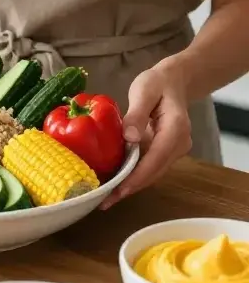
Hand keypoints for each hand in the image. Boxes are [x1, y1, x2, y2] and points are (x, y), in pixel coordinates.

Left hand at [100, 58, 191, 209]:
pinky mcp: (166, 151)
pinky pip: (150, 166)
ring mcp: (175, 149)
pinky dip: (134, 175)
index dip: (138, 177)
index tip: (119, 190)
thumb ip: (136, 113)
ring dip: (131, 185)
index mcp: (176, 128)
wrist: (173, 81)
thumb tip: (129, 138)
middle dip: (131, 187)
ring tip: (106, 197)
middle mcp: (179, 144)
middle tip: (105, 201)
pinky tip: (115, 182)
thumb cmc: (157, 83)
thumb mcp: (144, 91)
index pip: (157, 158)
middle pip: (155, 171)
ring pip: (152, 173)